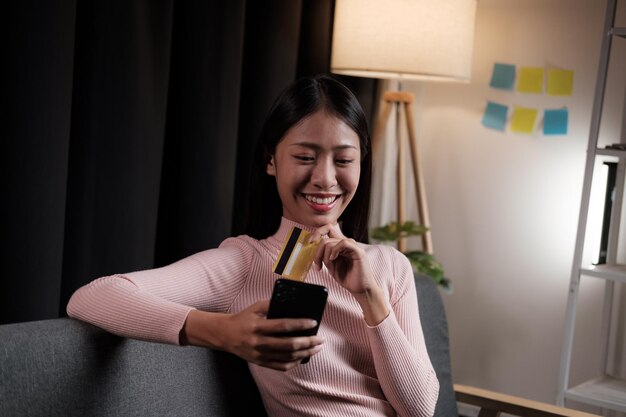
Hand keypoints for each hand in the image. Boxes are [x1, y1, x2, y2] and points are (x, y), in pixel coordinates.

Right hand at [182, 300, 324, 370]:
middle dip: (308, 342)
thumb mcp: (255, 307)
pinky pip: (281, 366)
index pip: (284, 326)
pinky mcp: (261, 362)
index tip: (313, 322)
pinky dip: (295, 362)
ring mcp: (260, 355)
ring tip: (317, 347)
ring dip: (306, 353)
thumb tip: (293, 304)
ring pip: (288, 358)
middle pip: (289, 345)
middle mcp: (259, 343)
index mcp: (258, 326)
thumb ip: (272, 304)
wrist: (225, 335)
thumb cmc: (243, 318)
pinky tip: (303, 356)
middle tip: (321, 338)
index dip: (300, 324)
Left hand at [309, 223, 388, 324]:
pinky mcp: (358, 251)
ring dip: (324, 255)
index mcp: (339, 245)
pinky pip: (343, 243)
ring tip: (328, 266)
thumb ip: (324, 256)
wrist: (360, 289)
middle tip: (316, 264)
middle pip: (325, 237)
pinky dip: (334, 251)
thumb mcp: (331, 266)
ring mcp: (352, 246)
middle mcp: (346, 243)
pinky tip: (333, 259)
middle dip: (317, 251)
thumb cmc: (347, 278)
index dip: (317, 233)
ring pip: (331, 241)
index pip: (328, 229)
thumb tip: (314, 249)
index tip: (309, 243)